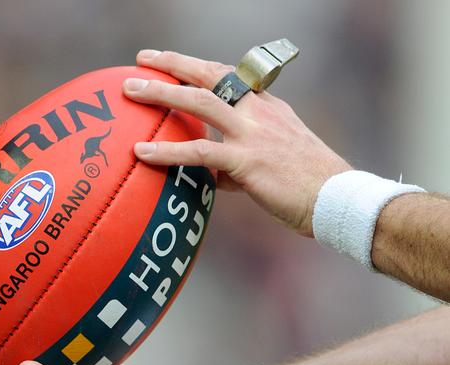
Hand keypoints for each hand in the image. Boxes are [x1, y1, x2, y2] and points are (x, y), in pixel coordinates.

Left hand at [124, 49, 351, 236]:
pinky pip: (199, 151)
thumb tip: (212, 174)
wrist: (337, 200)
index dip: (197, 66)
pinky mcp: (247, 160)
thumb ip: (238, 161)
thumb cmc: (307, 185)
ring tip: (130, 90)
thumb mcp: (274, 160)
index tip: (171, 62)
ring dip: (161, 93)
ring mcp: (253, 133)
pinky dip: (167, 151)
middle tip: (142, 61)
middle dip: (173, 64)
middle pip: (209, 74)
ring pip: (199, 102)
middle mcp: (259, 111)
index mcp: (267, 107)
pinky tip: (141, 153)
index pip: (227, 75)